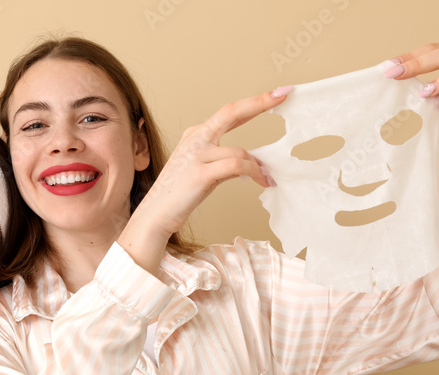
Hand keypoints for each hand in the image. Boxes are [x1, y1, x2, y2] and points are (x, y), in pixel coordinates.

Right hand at [120, 88, 288, 272]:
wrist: (155, 216)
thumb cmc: (178, 196)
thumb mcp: (204, 172)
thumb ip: (224, 162)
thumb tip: (250, 162)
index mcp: (195, 135)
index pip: (229, 113)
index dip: (254, 103)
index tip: (276, 94)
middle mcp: (195, 139)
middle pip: (230, 112)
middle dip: (259, 102)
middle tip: (283, 94)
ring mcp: (196, 155)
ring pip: (240, 151)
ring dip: (258, 166)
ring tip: (267, 178)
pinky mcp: (200, 174)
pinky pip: (236, 166)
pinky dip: (252, 172)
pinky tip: (260, 181)